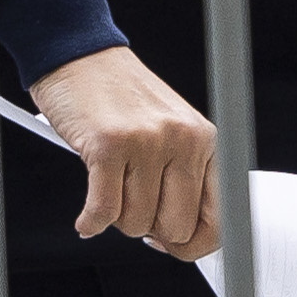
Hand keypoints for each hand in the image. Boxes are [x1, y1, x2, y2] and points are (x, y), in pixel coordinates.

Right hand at [24, 44, 216, 264]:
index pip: (218, 220)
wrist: (78, 53)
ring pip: (136, 222)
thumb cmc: (118, 95)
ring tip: (109, 188)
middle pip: (174, 228)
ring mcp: (147, 142)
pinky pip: (103, 211)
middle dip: (148, 228)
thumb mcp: (169, 130)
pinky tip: (87, 218)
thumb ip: (182, 177)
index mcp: (205, 139)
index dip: (190, 243)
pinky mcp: (108, 145)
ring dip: (116, 217)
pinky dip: (91, 221)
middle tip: (130, 207)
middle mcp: (182, 140)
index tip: (169, 241)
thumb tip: (177, 238)